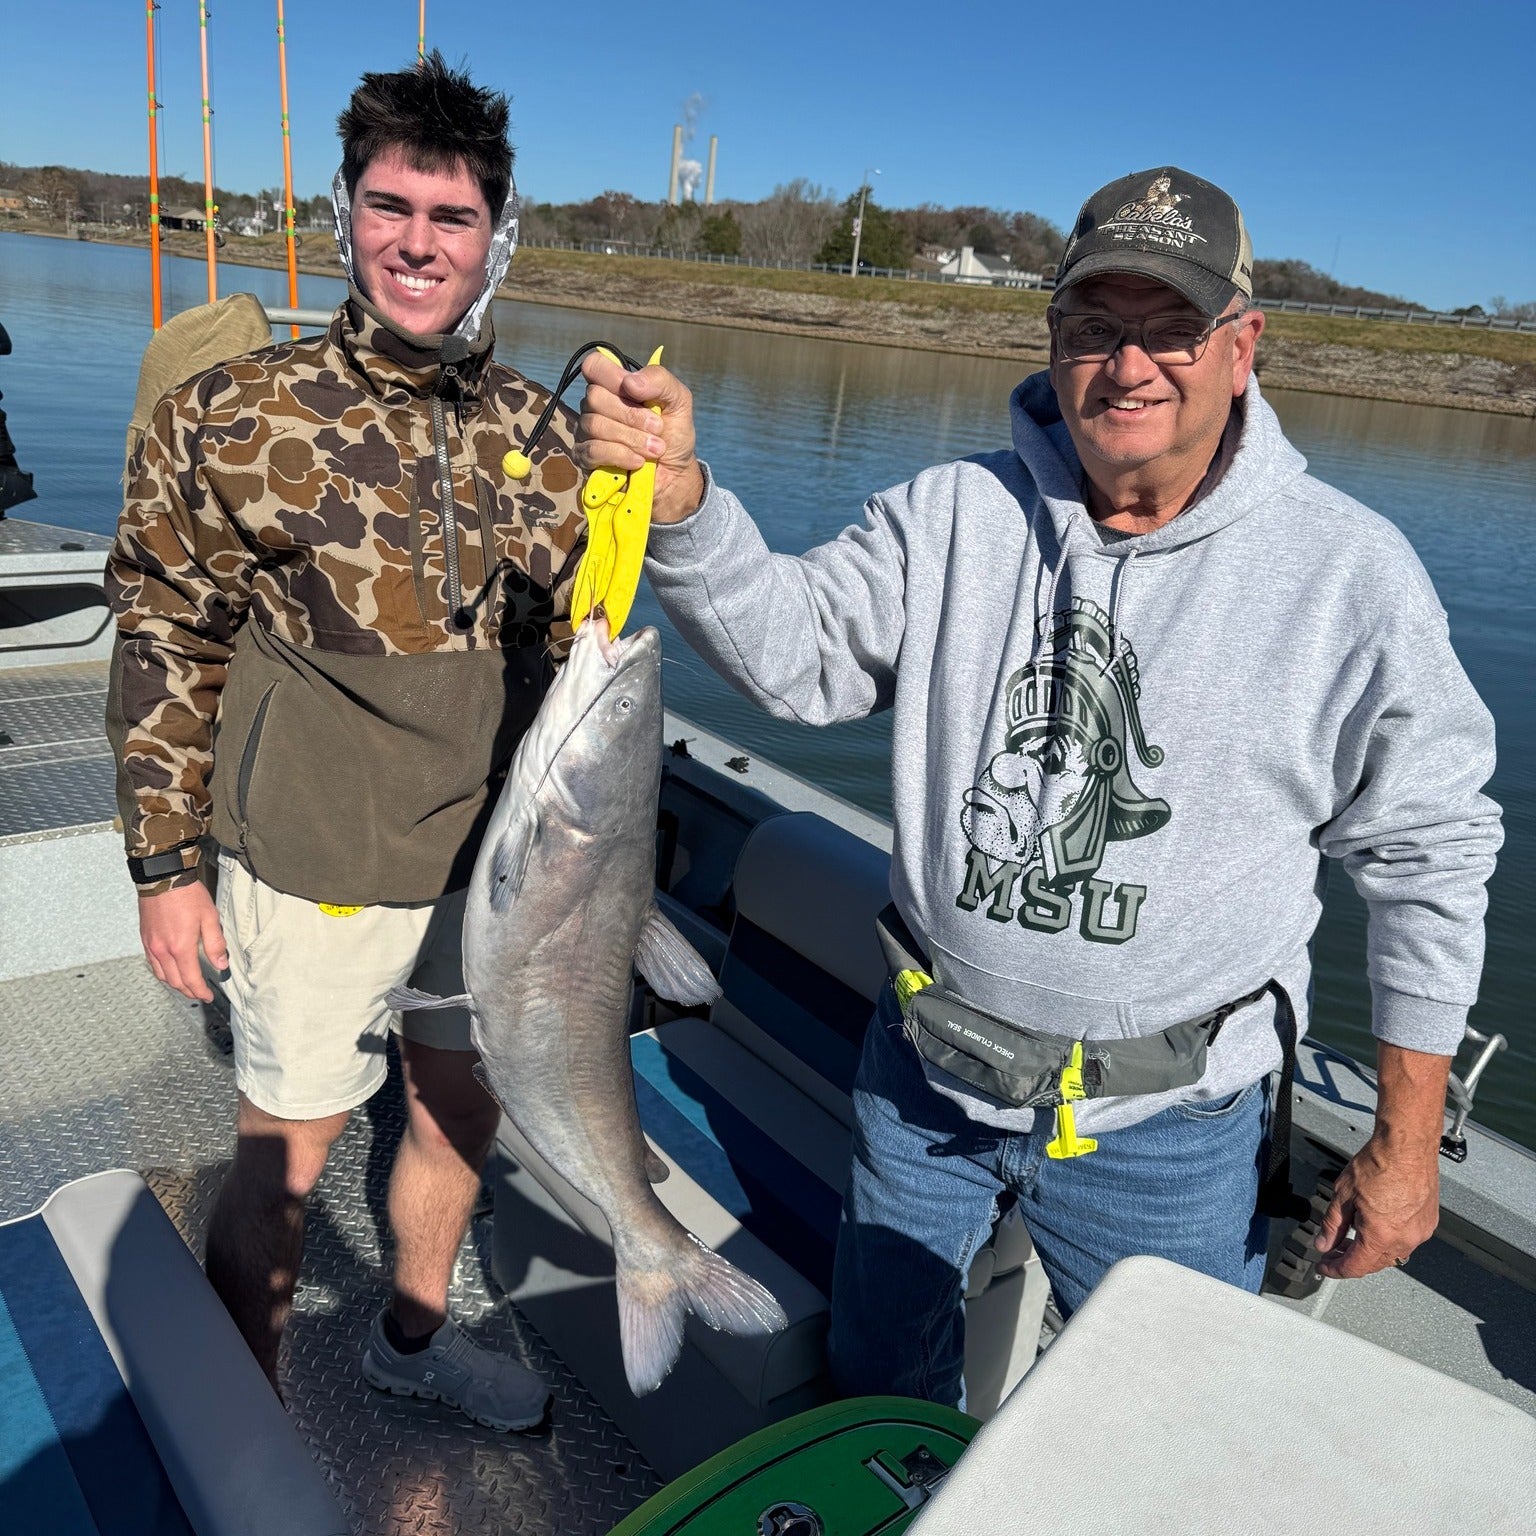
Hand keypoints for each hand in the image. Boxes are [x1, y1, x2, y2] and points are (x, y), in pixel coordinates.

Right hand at [139, 879, 227, 1002]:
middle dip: (188, 991)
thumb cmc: (187, 895)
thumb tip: (221, 964)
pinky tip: (171, 971)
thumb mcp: (210, 918)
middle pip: (175, 981)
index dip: (200, 991)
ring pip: (162, 975)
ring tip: (188, 986)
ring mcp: (151, 946)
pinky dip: (163, 973)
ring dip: (175, 984)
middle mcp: (162, 950)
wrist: (162, 878)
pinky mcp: (145, 939)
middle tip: (200, 994)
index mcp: (180, 947)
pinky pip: (153, 964)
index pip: (191, 979)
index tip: (208, 996)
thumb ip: (216, 944)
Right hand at [577, 353, 704, 522]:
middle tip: (658, 429)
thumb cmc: (673, 433)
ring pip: (595, 424)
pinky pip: (593, 450)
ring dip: (632, 438)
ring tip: (656, 448)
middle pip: (595, 397)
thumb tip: (630, 383)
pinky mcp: (585, 456)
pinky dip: (620, 455)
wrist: (675, 473)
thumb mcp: (679, 401)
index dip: (611, 375)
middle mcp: (596, 405)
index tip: (635, 392)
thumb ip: (660, 381)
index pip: (594, 365)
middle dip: (632, 415)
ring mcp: (587, 431)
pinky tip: (639, 461)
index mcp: (615, 385)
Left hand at [1313, 1041, 1447, 1277]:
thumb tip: (1323, 1243)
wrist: (1407, 1146)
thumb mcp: (1343, 1195)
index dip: (1335, 1269)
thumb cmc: (1379, 1163)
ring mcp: (1420, 1232)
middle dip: (1352, 1260)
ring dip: (1371, 1251)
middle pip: (1374, 1264)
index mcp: (1381, 1236)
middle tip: (1334, 1252)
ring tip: (1352, 1238)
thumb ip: (1332, 1225)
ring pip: (1392, 1254)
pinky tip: (1376, 1226)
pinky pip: (1407, 1240)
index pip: (1355, 1267)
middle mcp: (1404, 1239)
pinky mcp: (1429, 1222)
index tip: (1324, 1267)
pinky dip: (1389, 1239)